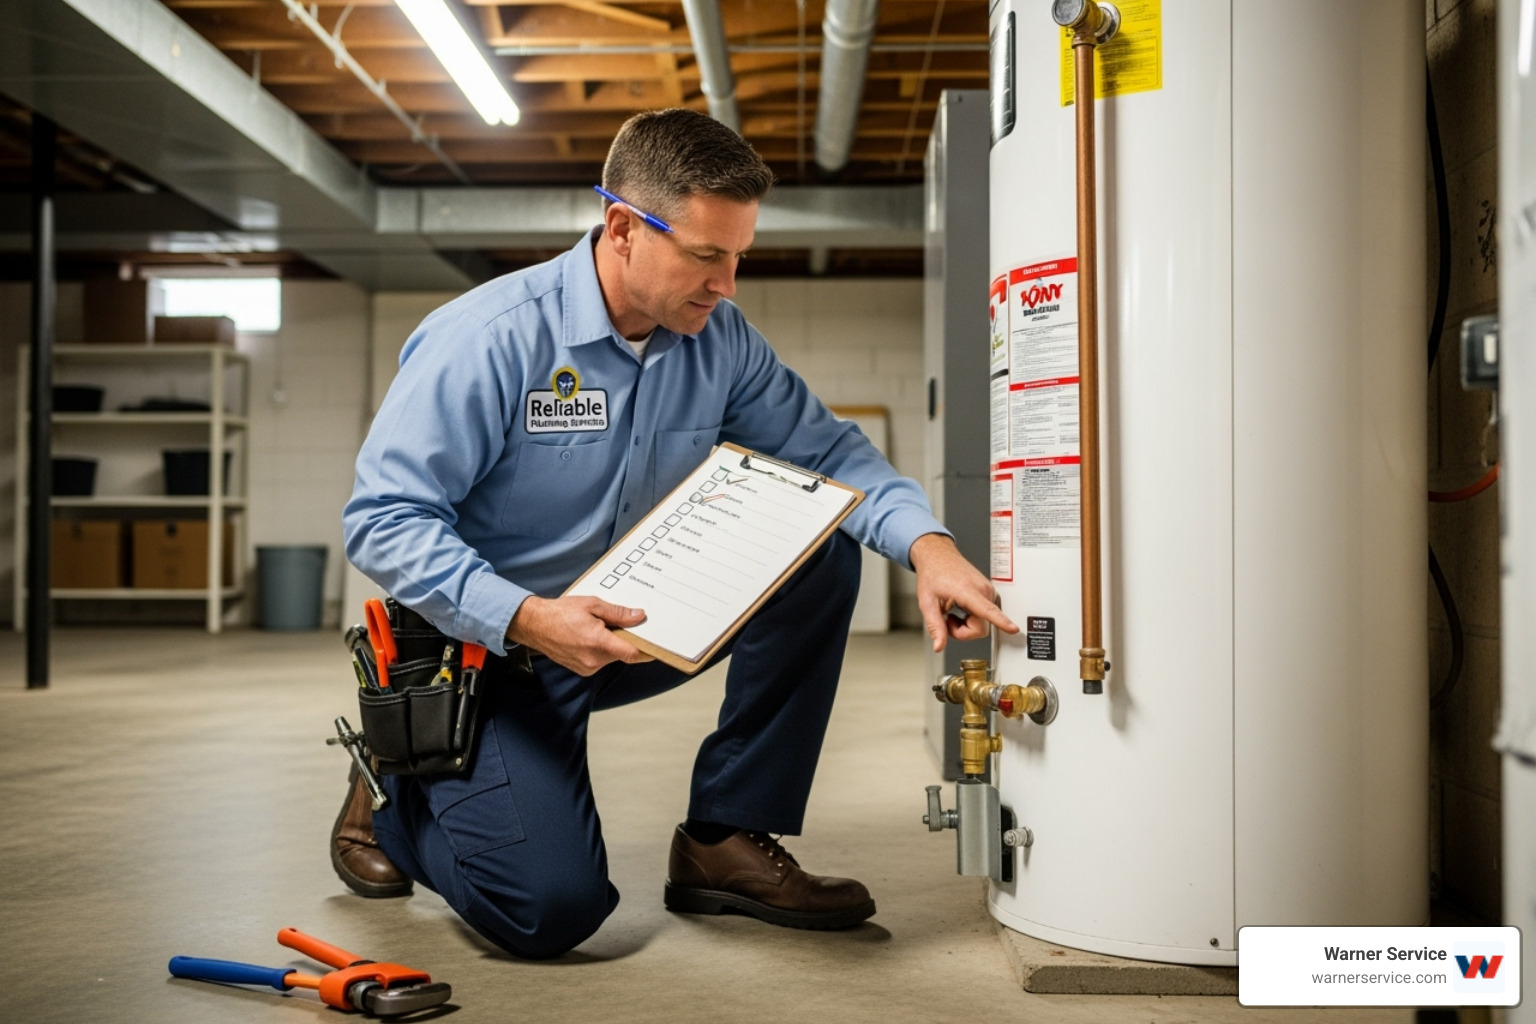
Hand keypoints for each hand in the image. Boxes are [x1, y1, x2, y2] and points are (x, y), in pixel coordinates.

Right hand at [506, 595, 653, 675]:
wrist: (534, 625)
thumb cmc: (559, 613)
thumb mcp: (592, 605)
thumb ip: (618, 613)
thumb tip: (638, 616)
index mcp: (597, 643)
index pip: (632, 653)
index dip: (648, 650)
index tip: (659, 646)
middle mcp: (593, 660)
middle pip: (623, 654)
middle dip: (627, 640)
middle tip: (624, 623)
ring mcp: (587, 667)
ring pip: (612, 657)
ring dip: (613, 644)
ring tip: (600, 627)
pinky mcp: (582, 669)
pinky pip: (601, 660)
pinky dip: (603, 649)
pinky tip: (593, 635)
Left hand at [908, 533, 1018, 652]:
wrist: (938, 557)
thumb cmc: (933, 574)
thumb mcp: (927, 603)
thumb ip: (935, 626)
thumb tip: (939, 646)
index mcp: (967, 590)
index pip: (987, 610)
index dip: (1001, 621)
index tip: (1013, 629)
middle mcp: (983, 590)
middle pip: (981, 628)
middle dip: (962, 631)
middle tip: (947, 618)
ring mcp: (988, 591)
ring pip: (983, 623)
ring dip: (966, 624)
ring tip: (953, 609)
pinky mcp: (989, 593)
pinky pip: (985, 615)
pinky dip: (971, 616)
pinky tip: (961, 607)